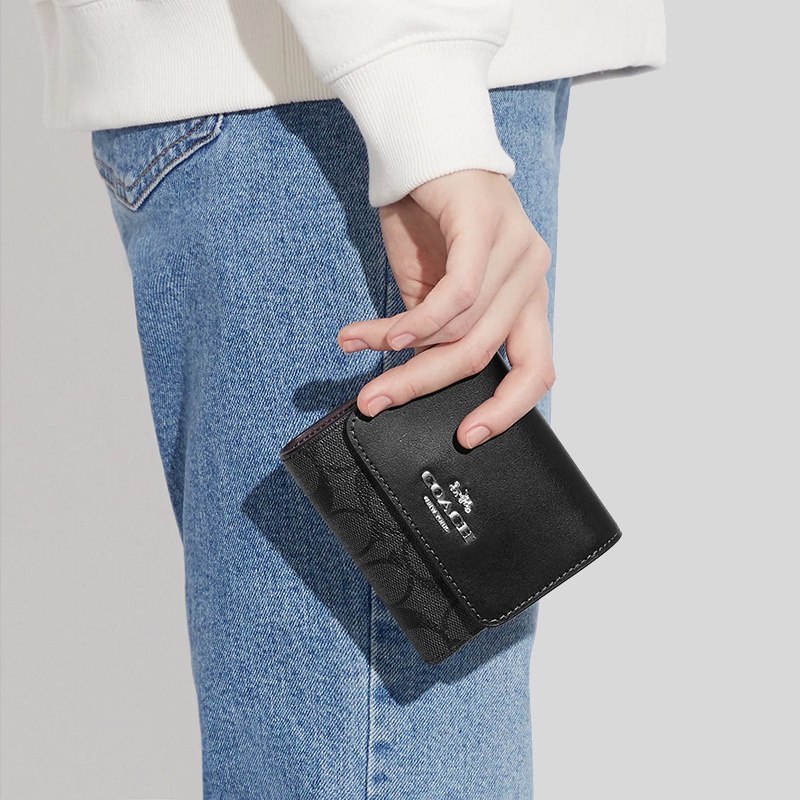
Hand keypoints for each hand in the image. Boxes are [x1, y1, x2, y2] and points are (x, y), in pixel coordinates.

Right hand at [337, 169, 554, 448]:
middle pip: (482, 354)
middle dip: (423, 385)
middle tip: (377, 402)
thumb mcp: (434, 287)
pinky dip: (415, 321)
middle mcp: (532, 275)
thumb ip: (438, 331)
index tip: (468, 436)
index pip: (537, 368)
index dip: (507, 410)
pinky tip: (382, 332)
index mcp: (527, 297)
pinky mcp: (487, 226)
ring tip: (357, 345)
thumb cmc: (430, 218)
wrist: (423, 147)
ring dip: (401, 348)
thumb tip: (419, 377)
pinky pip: (455, 295)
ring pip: (461, 328)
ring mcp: (517, 249)